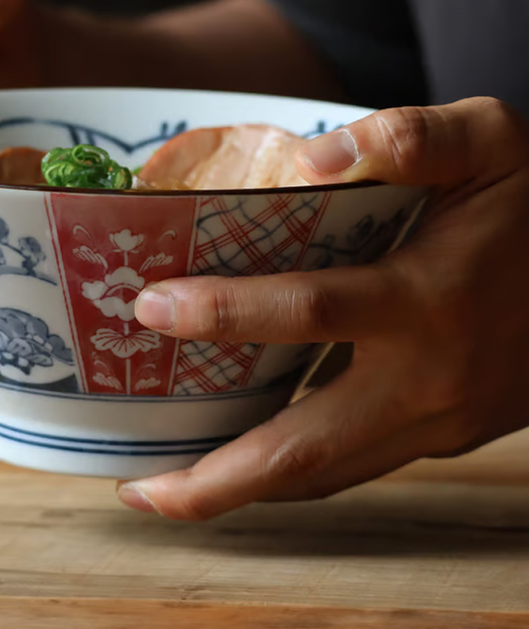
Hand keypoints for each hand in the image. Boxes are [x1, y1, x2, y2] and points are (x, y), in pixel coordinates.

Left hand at [122, 97, 528, 518]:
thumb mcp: (493, 143)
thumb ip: (413, 136)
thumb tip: (317, 155)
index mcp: (431, 298)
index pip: (308, 311)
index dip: (224, 312)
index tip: (149, 308)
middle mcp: (429, 380)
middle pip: (306, 449)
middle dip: (216, 477)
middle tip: (135, 488)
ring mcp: (437, 423)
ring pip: (327, 475)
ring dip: (244, 492)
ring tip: (167, 492)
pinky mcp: (440, 436)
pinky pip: (352, 464)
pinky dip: (288, 471)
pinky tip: (240, 459)